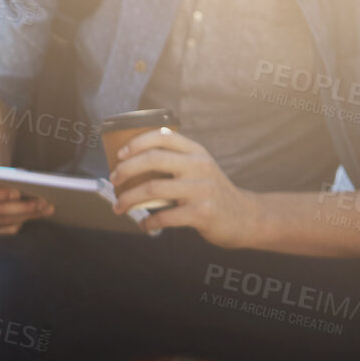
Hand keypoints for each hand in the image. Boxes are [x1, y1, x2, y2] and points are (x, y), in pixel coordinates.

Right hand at [0, 169, 51, 235]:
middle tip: (43, 202)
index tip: (18, 192)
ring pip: (2, 221)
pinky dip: (21, 222)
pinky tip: (35, 214)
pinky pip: (4, 229)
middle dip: (21, 206)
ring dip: (26, 215)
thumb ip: (5, 174)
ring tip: (45, 208)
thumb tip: (29, 181)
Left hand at [110, 127, 268, 247]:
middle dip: (125, 170)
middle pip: (152, 159)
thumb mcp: (199, 168)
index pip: (163, 136)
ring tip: (119, 207)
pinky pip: (164, 216)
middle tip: (113, 181)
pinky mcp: (202, 213)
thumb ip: (175, 161)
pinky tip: (144, 224)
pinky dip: (148, 221)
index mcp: (196, 152)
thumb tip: (129, 161)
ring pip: (152, 188)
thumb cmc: (211, 192)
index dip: (136, 142)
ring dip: (128, 199)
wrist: (246, 217)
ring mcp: (202, 189)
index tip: (119, 155)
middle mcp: (200, 166)